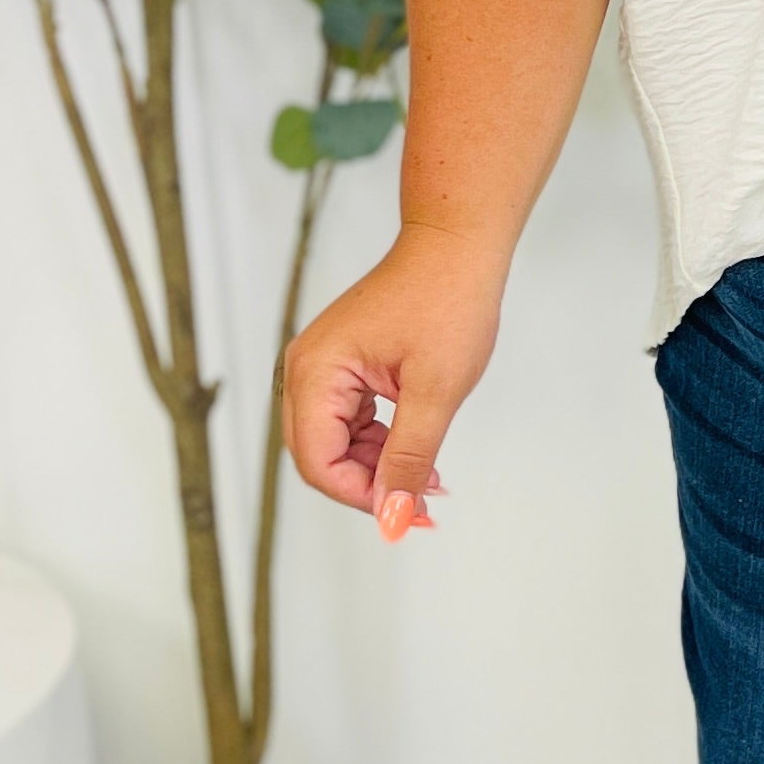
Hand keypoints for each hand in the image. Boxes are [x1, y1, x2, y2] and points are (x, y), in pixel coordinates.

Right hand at [283, 221, 507, 541]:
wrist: (457, 247)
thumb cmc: (447, 300)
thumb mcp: (435, 391)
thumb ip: (410, 457)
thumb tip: (393, 515)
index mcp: (316, 373)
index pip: (316, 461)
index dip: (360, 495)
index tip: (407, 511)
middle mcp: (307, 370)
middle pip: (318, 456)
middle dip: (368, 486)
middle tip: (421, 505)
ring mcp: (322, 366)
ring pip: (334, 443)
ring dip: (377, 467)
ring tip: (428, 476)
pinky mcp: (343, 365)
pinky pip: (348, 421)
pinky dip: (380, 442)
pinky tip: (417, 449)